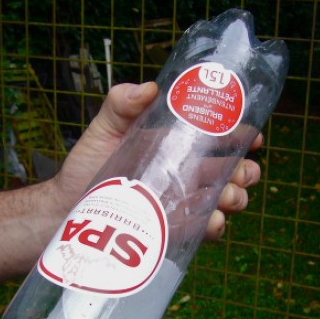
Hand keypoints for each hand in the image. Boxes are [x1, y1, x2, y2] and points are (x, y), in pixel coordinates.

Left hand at [51, 82, 262, 239]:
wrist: (65, 208)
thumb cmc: (85, 167)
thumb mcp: (103, 129)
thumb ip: (121, 104)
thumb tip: (149, 88)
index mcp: (176, 146)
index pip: (218, 138)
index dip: (241, 135)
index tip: (254, 136)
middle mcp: (184, 174)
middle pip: (231, 172)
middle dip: (246, 172)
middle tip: (243, 172)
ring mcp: (181, 204)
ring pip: (223, 201)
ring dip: (235, 198)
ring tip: (227, 197)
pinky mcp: (173, 231)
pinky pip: (203, 230)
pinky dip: (214, 226)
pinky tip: (212, 221)